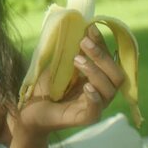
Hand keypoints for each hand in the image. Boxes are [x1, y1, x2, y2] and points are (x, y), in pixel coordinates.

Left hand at [10, 25, 125, 144]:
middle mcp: (102, 91)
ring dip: (94, 71)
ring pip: (109, 89)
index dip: (102, 43)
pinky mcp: (86, 119)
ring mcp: (95, 106)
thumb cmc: (46, 85)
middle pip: (117, 75)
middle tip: (83, 42)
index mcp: (99, 77)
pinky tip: (86, 86)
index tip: (90, 28)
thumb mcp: (60, 63)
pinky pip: (96, 110)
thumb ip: (72, 50)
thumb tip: (80, 27)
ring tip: (76, 60)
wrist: (30, 108)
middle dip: (101, 56)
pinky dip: (94, 97)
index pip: (109, 59)